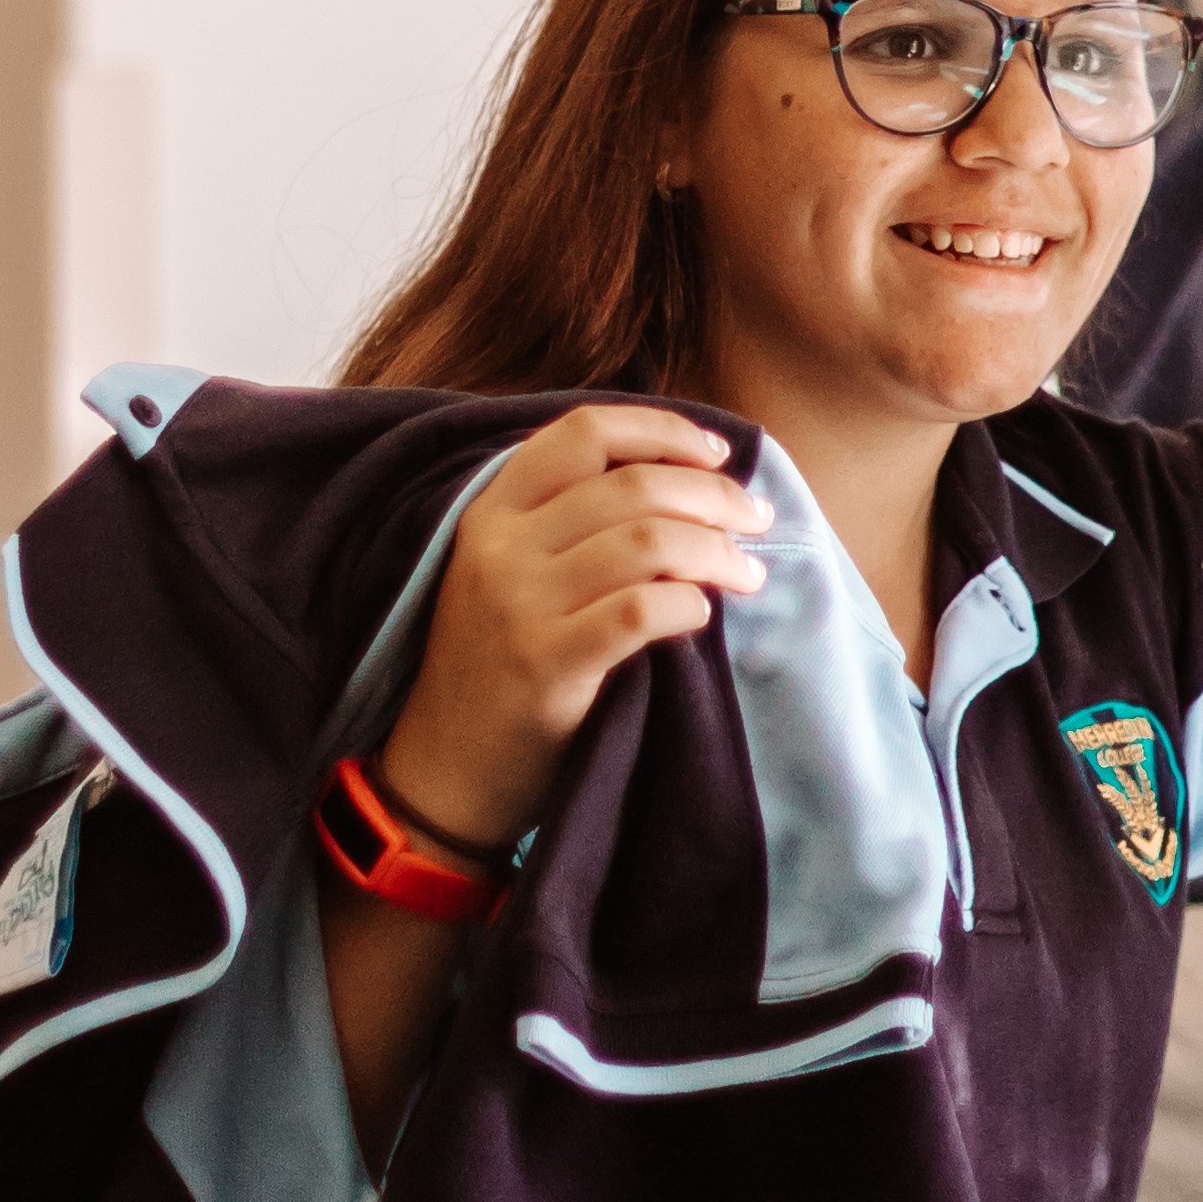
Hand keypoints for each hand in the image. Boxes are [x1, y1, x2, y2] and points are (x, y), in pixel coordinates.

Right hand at [376, 403, 772, 849]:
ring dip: (719, 553)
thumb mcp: (509, 573)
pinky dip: (689, 606)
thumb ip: (570, 524)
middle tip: (759, 522)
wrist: (443, 771)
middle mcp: (500, 548)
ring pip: (649, 542)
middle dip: (716, 495)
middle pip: (633, 485)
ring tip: (748, 574)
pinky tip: (701, 617)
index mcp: (493, 512)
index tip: (716, 452)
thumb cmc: (499, 664)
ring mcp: (518, 606)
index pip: (584, 430)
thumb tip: (691, 481)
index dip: (661, 430)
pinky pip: (642, 611)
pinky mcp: (545, 666)